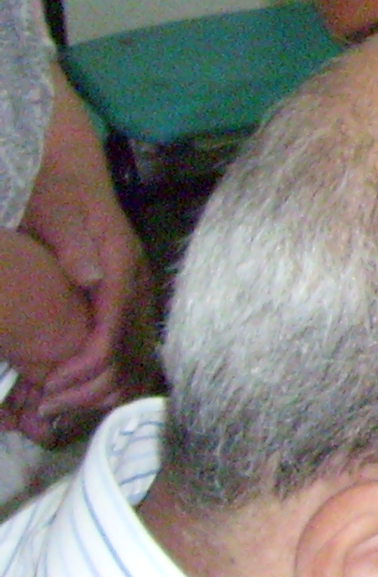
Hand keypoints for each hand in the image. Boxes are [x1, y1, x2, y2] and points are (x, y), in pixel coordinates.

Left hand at [9, 90, 146, 442]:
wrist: (67, 166)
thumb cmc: (55, 186)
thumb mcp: (57, 205)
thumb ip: (71, 236)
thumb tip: (91, 277)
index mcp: (120, 264)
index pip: (111, 329)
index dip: (82, 365)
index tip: (47, 388)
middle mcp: (134, 283)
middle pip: (126, 351)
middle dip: (88, 388)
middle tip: (44, 410)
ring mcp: (133, 292)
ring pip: (129, 353)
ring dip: (95, 388)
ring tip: (53, 408)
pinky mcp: (122, 298)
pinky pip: (122, 346)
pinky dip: (99, 374)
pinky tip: (71, 389)